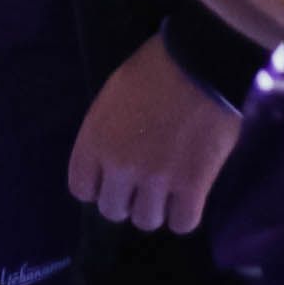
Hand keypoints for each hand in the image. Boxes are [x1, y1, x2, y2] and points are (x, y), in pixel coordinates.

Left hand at [68, 36, 239, 234]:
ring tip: (169, 187)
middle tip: (145, 182)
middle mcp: (120, 165)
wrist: (201, 61)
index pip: (82, 189)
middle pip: (113, 210)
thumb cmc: (154, 69)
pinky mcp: (192, 185)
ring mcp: (156, 178)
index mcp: (95, 140)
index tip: (114, 179)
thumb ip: (104, 135)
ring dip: (157, 208)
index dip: (99, 186)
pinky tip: (190, 195)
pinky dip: (185, 213)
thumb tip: (109, 166)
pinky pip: (182, 223)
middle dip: (127, 199)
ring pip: (147, 221)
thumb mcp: (112, 96)